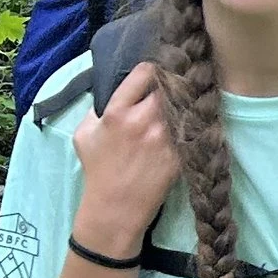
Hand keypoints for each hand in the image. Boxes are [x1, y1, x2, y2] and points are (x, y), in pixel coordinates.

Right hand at [71, 60, 180, 252]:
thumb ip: (98, 108)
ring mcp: (166, 137)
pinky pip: (192, 126)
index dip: (152, 69)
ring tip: (186, 98)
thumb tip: (116, 90)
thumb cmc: (97, 170)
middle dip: (171, 82)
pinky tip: (192, 119)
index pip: (145, 72)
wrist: (116, 208)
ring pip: (185, 103)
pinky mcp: (181, 152)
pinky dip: (193, 120)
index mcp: (118, 112)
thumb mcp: (84, 134)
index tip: (155, 72)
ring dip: (185, 100)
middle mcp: (144, 120)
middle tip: (174, 82)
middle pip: (170, 84)